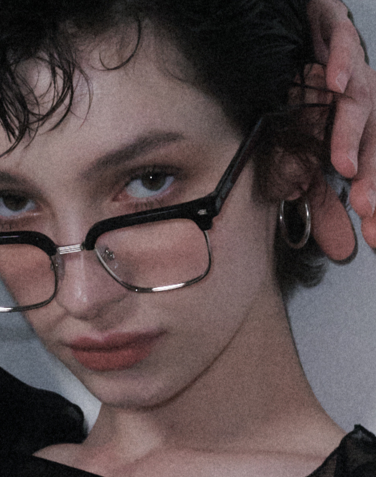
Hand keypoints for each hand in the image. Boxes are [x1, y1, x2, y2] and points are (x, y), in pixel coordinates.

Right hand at [307, 0, 375, 249]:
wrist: (301, 37)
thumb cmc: (308, 99)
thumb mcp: (313, 158)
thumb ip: (324, 201)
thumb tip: (336, 245)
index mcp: (363, 134)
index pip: (372, 174)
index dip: (374, 202)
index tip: (373, 236)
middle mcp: (364, 105)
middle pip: (374, 145)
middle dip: (372, 180)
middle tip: (366, 210)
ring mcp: (353, 73)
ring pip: (358, 104)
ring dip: (351, 137)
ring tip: (345, 167)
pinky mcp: (337, 36)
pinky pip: (342, 46)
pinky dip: (341, 63)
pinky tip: (335, 83)